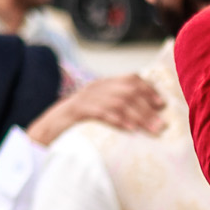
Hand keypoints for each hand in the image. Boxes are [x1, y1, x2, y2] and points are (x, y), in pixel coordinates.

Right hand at [26, 72, 164, 146]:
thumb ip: (117, 111)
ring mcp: (85, 98)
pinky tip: (130, 129)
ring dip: (139, 116)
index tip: (162, 104)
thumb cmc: (76, 126)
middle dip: (148, 106)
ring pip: (119, 102)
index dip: (148, 89)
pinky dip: (118, 120)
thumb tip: (145, 120)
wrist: (46, 130)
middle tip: (162, 124)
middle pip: (128, 91)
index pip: (131, 79)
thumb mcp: (99, 113)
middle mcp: (96, 88)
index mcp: (102, 86)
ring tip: (153, 130)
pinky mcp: (77, 111)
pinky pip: (101, 112)